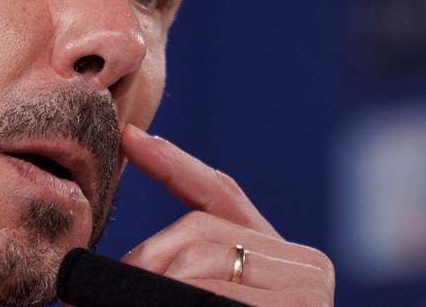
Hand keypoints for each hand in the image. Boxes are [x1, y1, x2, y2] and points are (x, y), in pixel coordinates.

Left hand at [119, 125, 334, 305]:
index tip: (130, 136)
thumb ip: (194, 267)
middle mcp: (308, 263)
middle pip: (200, 231)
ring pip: (199, 260)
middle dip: (148, 257)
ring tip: (138, 304)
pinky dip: (183, 300)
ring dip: (157, 286)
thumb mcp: (216, 293)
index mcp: (286, 256)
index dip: (172, 164)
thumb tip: (132, 246)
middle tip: (116, 286)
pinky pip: (211, 291)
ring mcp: (309, 288)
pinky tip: (177, 306)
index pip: (221, 194)